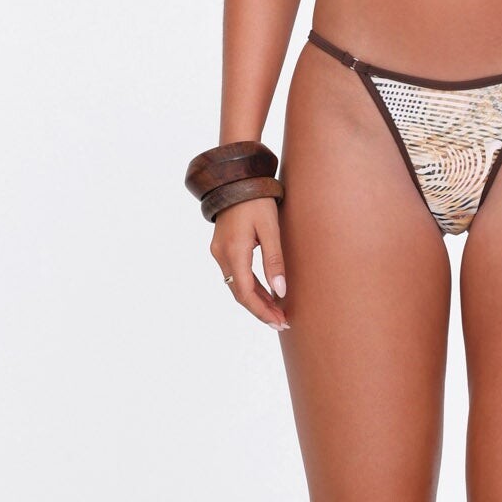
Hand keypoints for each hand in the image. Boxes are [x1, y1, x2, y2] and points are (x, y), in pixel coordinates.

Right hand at [210, 196, 288, 329]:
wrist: (236, 179)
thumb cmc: (257, 200)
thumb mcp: (271, 228)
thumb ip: (274, 260)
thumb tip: (280, 291)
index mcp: (233, 251)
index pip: (246, 293)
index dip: (262, 311)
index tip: (279, 321)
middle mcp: (221, 255)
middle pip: (240, 293)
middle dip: (261, 310)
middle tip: (282, 322)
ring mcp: (219, 252)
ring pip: (238, 285)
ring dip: (257, 300)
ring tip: (277, 312)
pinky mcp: (222, 248)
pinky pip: (236, 274)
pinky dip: (251, 286)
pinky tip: (266, 294)